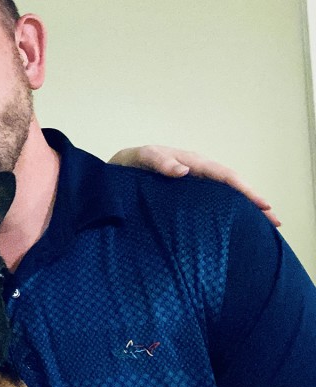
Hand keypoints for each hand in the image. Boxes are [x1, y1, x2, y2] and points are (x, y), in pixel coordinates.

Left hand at [109, 145, 280, 226]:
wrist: (112, 174)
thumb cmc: (126, 165)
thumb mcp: (139, 159)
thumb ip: (158, 161)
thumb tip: (183, 171)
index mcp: (188, 161)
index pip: (222, 174)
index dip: (243, 189)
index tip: (261, 205)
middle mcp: (194, 172)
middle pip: (230, 186)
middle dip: (253, 201)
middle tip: (275, 222)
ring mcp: (191, 185)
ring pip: (223, 196)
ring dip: (244, 209)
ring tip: (264, 227)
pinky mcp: (184, 198)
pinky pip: (210, 203)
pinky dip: (227, 213)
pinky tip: (235, 227)